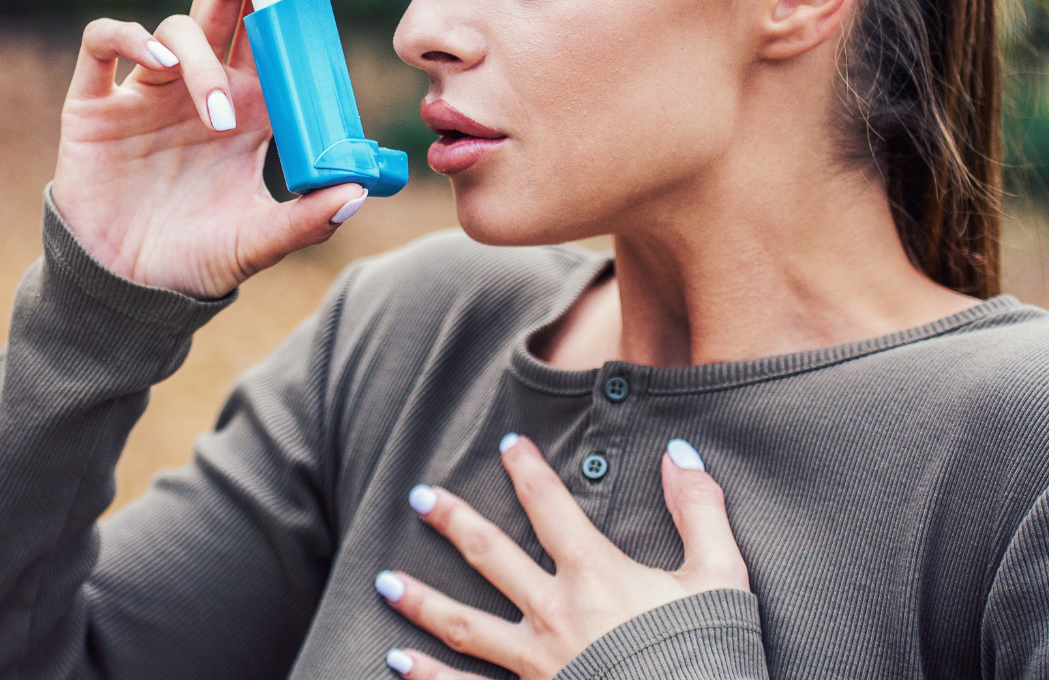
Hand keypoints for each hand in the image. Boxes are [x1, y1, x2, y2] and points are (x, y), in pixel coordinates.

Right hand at [51, 0, 366, 298]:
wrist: (129, 289)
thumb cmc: (200, 258)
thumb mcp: (260, 241)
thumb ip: (307, 220)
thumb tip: (358, 193)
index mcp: (252, 106)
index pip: (274, 31)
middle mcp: (205, 86)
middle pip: (229, 1)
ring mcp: (150, 90)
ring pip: (179, 27)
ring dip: (203, 60)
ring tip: (220, 117)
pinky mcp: (97, 103)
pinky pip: (105, 42)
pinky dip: (131, 38)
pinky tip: (158, 64)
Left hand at [375, 435, 749, 678]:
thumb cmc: (708, 654)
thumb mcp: (720, 577)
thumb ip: (699, 510)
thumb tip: (678, 453)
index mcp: (595, 575)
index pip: (550, 505)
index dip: (527, 470)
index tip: (508, 445)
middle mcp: (554, 613)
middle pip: (490, 556)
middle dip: (453, 522)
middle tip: (419, 497)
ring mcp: (535, 665)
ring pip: (465, 626)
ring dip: (422, 601)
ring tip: (383, 581)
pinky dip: (429, 678)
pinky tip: (396, 663)